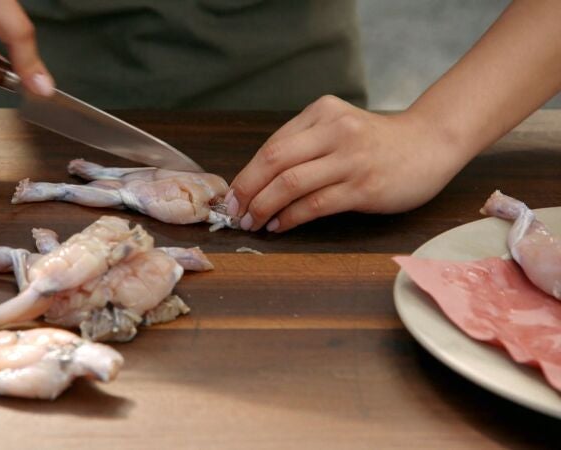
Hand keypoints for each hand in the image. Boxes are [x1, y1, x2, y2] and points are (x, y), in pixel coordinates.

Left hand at [225, 95, 466, 232]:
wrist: (430, 144)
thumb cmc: (377, 143)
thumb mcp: (338, 128)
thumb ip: (304, 145)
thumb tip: (258, 181)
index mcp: (323, 112)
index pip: (272, 146)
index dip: (246, 174)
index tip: (232, 195)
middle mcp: (335, 131)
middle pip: (274, 162)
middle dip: (247, 191)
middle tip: (235, 212)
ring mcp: (350, 159)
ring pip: (290, 185)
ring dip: (264, 208)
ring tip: (253, 223)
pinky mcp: (363, 187)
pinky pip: (315, 205)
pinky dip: (291, 218)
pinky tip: (280, 225)